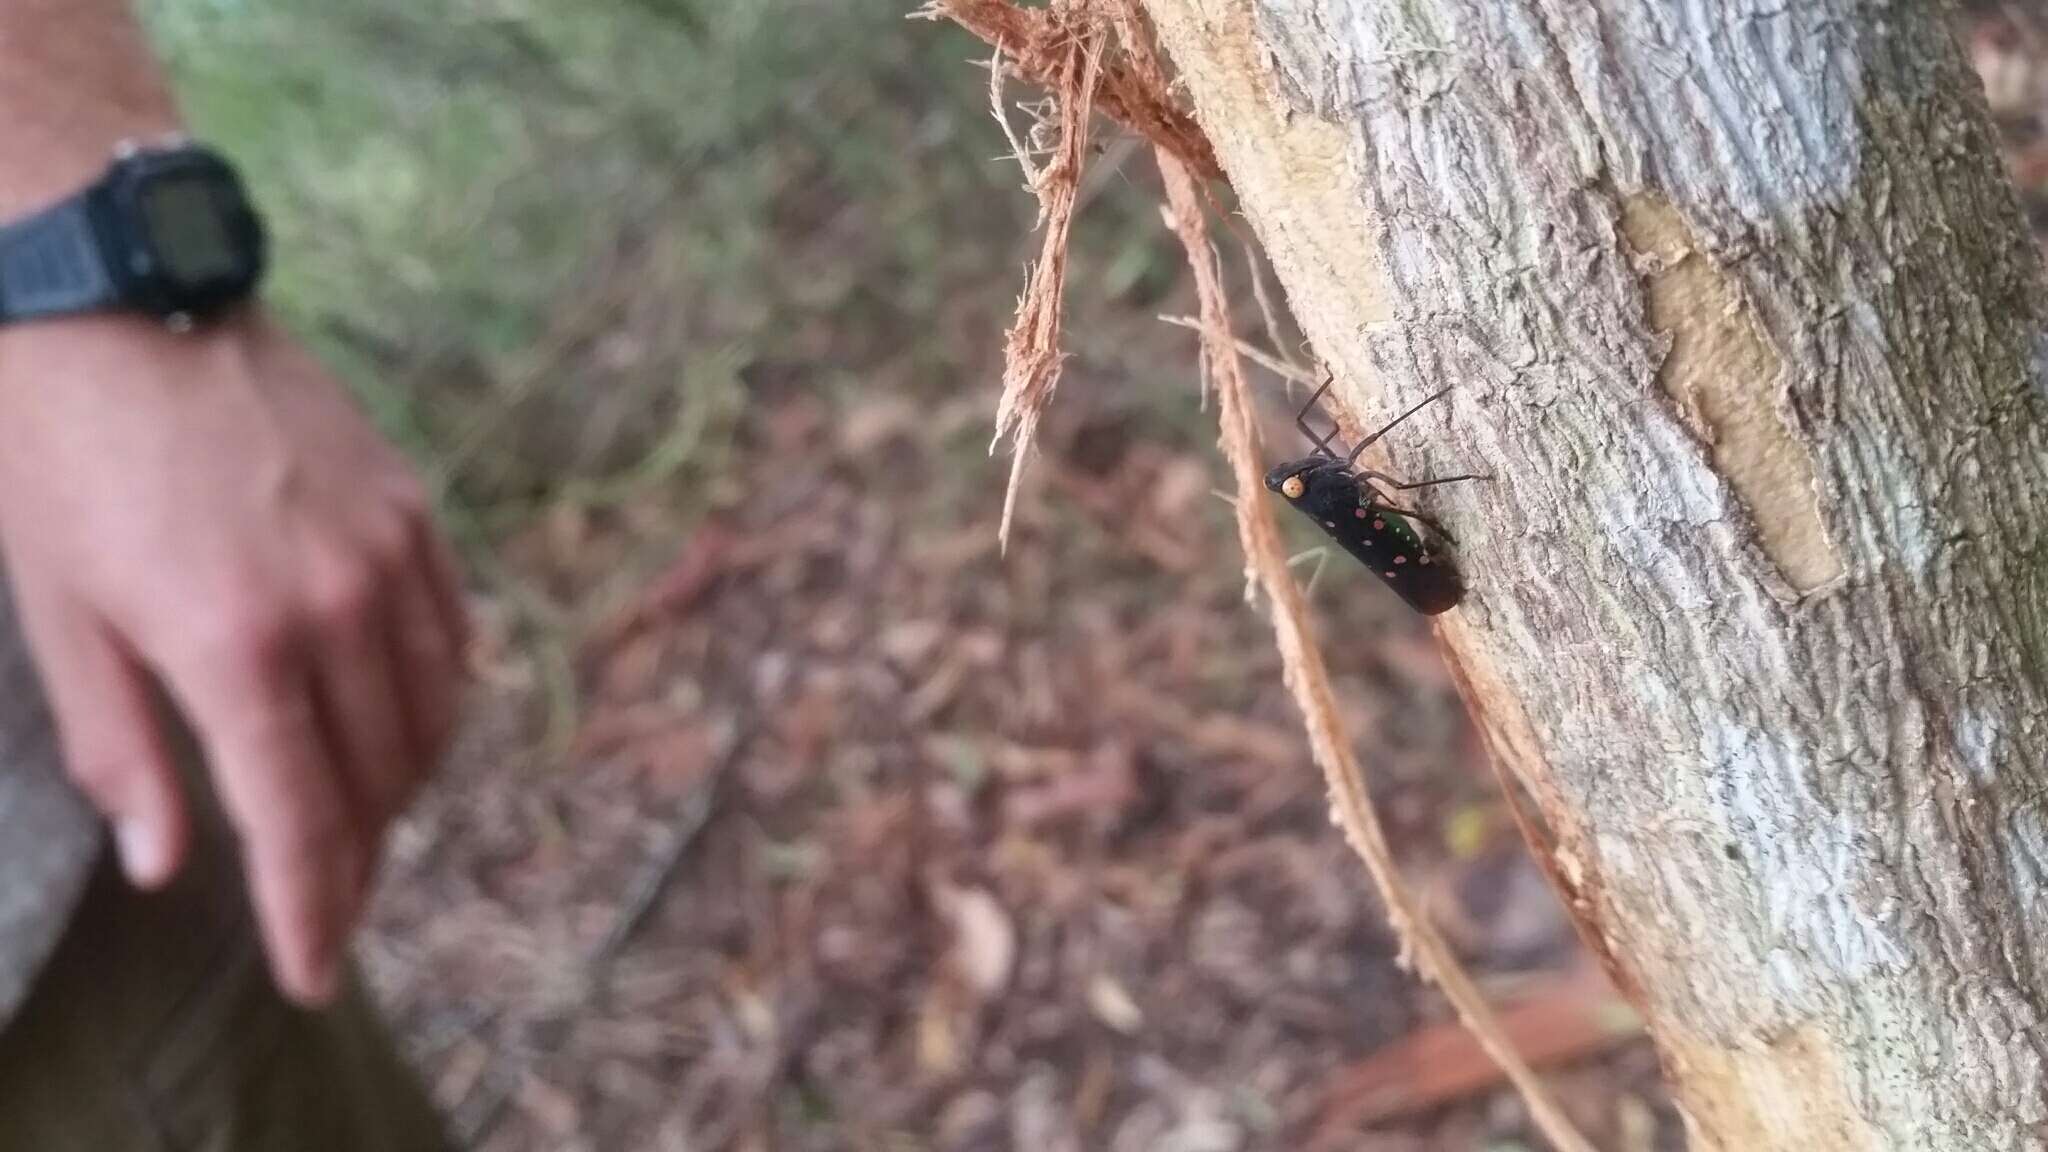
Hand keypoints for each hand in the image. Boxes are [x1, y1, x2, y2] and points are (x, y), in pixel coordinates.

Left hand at [0, 310, 467, 1004]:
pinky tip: (395, 721)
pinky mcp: (410, 510)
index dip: (311, 910)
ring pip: (430, 718)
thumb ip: (122, 748)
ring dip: (398, 789)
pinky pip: (450, 640)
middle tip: (323, 906)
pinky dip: (430, 703)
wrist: (118, 298)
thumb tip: (163, 864)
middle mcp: (336, 607)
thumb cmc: (55, 456)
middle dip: (353, 862)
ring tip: (357, 821)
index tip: (312, 974)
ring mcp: (387, 554)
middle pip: (377, 782)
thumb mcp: (59, 613)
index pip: (301, 819)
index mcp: (234, 644)